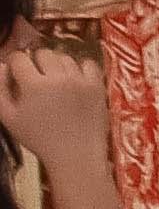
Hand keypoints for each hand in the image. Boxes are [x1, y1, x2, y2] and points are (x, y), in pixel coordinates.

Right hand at [0, 25, 110, 189]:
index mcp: (33, 85)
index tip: (18, 74)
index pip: (19, 58)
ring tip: (56, 82)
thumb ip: (0, 88)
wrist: (76, 155)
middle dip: (36, 62)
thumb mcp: (9, 117)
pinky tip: (74, 80)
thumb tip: (1, 64)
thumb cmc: (39, 139)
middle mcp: (58, 78)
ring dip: (57, 65)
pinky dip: (80, 68)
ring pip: (65, 58)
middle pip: (43, 53)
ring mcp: (80, 81)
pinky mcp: (97, 86)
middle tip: (37, 79)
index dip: (15, 64)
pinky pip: (88, 64)